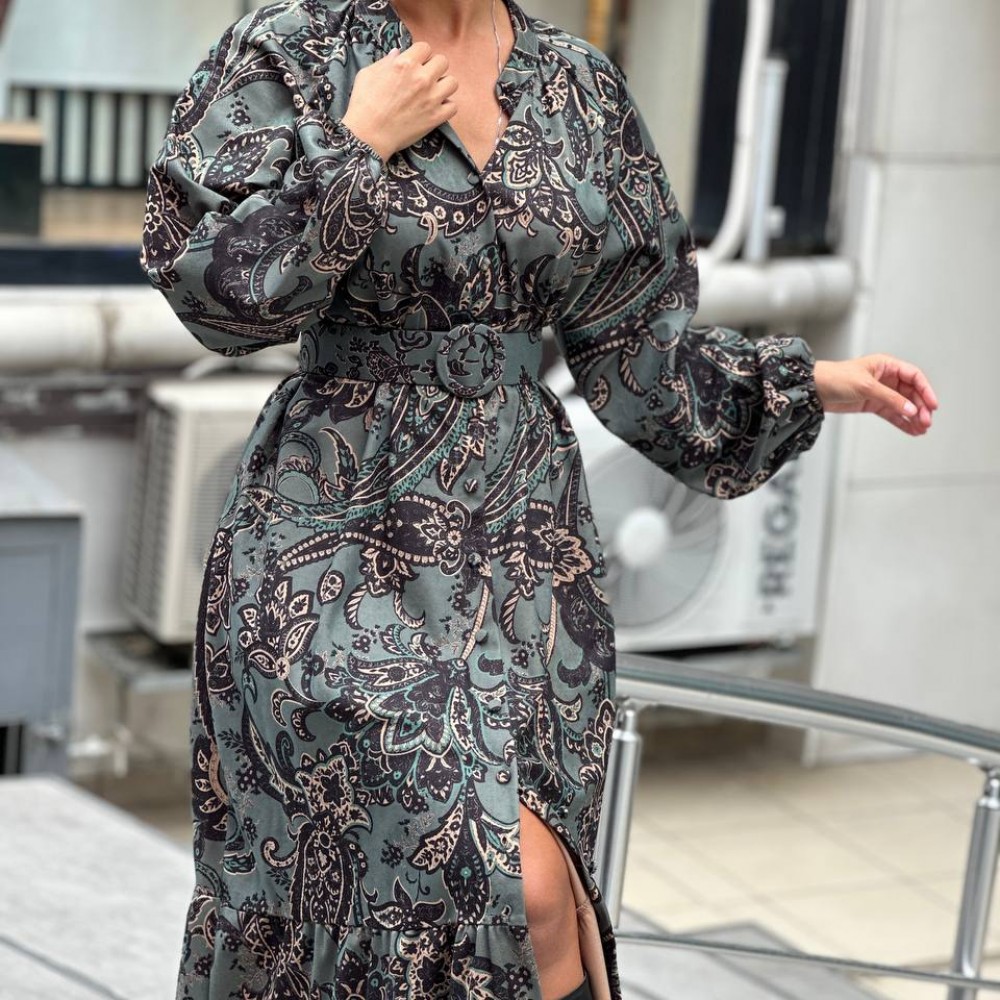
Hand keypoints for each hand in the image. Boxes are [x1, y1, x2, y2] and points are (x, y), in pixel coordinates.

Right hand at [341, 42, 457, 161]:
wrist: (369, 134)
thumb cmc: (364, 104)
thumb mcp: (368, 74)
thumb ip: (385, 61)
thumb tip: (397, 53)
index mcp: (405, 63)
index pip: (425, 47)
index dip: (421, 55)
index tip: (416, 63)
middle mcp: (422, 78)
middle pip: (443, 61)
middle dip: (434, 67)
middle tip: (425, 77)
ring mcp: (431, 98)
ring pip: (452, 82)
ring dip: (444, 85)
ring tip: (434, 92)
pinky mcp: (436, 117)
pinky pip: (453, 106)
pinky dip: (447, 107)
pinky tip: (436, 108)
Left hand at [813, 354, 938, 434]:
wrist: (814, 390)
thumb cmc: (836, 378)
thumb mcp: (866, 386)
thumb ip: (890, 398)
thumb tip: (911, 409)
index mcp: (886, 365)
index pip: (914, 376)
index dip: (925, 390)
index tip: (932, 405)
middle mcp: (886, 377)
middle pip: (911, 393)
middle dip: (920, 407)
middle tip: (926, 421)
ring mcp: (880, 392)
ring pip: (903, 405)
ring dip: (913, 417)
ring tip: (922, 429)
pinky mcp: (872, 404)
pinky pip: (892, 413)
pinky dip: (902, 422)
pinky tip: (911, 430)